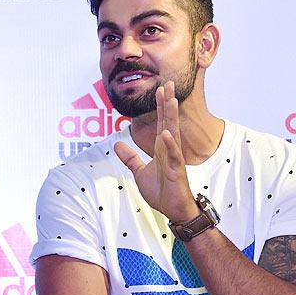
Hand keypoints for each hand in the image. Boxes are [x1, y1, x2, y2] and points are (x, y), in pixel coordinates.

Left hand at [114, 81, 198, 223]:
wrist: (173, 211)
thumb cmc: (161, 192)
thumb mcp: (139, 172)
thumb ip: (130, 158)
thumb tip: (118, 144)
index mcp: (162, 149)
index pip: (160, 123)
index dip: (160, 106)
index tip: (159, 89)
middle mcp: (169, 150)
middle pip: (168, 122)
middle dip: (167, 103)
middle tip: (168, 83)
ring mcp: (174, 159)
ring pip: (173, 134)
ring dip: (171, 117)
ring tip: (171, 100)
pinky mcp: (177, 171)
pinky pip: (174, 156)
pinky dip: (170, 144)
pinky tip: (167, 133)